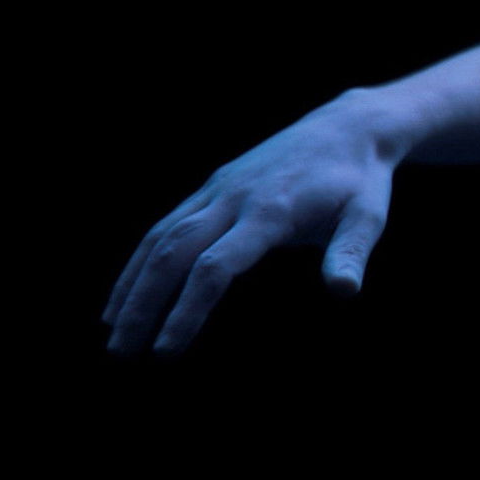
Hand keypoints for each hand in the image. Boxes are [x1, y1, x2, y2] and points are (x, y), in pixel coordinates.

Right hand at [102, 105, 398, 357]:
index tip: (166, 352)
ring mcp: (219, 188)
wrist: (348, 125)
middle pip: (173, 253)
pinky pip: (167, 223)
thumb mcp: (368, 215)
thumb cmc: (360, 179)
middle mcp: (234, 197)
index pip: (215, 266)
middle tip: (121, 354)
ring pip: (160, 236)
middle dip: (143, 305)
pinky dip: (141, 258)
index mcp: (271, 211)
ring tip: (112, 331)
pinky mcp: (214, 185)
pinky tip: (129, 289)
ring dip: (131, 284)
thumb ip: (351, 252)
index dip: (186, 310)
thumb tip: (343, 291)